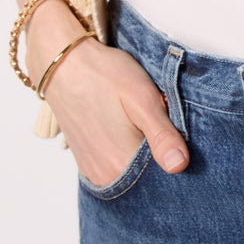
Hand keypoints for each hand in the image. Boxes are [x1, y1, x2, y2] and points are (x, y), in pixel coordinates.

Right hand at [24, 1, 189, 184]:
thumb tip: (180, 166)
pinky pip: (117, 168)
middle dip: (161, 156)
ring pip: (132, 174)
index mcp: (121, 165)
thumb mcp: (143, 99)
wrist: (64, 63)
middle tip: (163, 123)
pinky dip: (128, 155)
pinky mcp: (87, 162)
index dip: (177, 155)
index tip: (180, 134)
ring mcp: (93, 172)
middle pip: (148, 180)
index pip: (164, 178)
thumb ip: (162, 135)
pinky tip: (131, 131)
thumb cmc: (105, 76)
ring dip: (145, 155)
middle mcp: (105, 178)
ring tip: (144, 124)